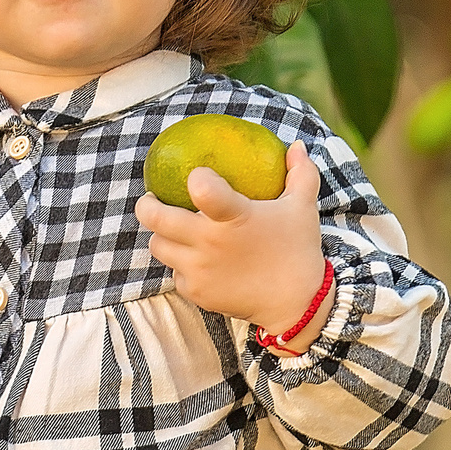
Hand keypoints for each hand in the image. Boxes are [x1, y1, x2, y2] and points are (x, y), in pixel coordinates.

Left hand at [135, 139, 328, 343]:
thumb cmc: (298, 249)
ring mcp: (199, 269)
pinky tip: (193, 259)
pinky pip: (174, 273)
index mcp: (234, 217)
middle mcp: (210, 243)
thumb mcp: (303, 206)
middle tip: (152, 199)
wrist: (298, 304)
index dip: (196, 178)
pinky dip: (180, 265)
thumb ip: (300, 172)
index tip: (196, 176)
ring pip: (158, 245)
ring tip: (172, 229)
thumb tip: (296, 145)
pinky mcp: (196, 291)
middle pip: (157, 218)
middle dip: (147, 205)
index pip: (203, 189)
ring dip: (162, 235)